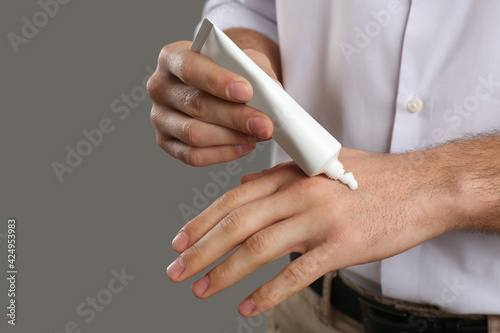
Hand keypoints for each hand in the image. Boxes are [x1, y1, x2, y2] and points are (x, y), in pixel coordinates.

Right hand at [147, 41, 275, 165]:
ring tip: (259, 135)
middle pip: (195, 105)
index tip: (247, 92)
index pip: (190, 68)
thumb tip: (271, 95)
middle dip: (235, 117)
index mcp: (172, 57)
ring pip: (194, 134)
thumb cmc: (230, 71)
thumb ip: (255, 72)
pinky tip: (246, 146)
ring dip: (232, 137)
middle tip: (265, 125)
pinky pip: (193, 156)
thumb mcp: (244, 61)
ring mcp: (159, 117)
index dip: (218, 81)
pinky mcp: (165, 142)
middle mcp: (159, 87)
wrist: (218, 86)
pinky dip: (223, 153)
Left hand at [166, 149, 456, 316]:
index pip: (233, 198)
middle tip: (176, 272)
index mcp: (291, 174)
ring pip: (259, 248)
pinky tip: (248, 307)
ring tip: (200, 290)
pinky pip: (296, 272)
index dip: (202, 221)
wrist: (422, 187)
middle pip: (238, 224)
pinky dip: (268, 292)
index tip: (179, 241)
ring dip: (224, 273)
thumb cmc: (372, 177)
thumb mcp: (320, 165)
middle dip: (201, 250)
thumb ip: (279, 175)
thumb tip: (243, 186)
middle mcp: (299, 194)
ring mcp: (319, 220)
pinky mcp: (341, 245)